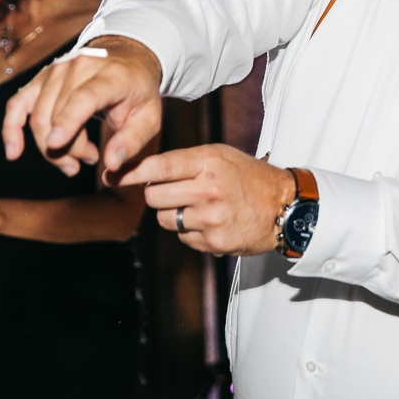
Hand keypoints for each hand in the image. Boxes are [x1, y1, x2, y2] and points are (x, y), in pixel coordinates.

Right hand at [1, 33, 163, 179]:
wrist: (127, 58)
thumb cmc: (138, 91)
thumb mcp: (150, 117)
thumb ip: (132, 142)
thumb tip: (111, 164)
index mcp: (110, 75)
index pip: (83, 96)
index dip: (68, 119)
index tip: (56, 145)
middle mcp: (78, 67)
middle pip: (57, 112)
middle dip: (68, 149)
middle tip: (90, 160)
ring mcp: (56, 70)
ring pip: (38, 114)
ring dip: (51, 147)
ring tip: (73, 162)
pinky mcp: (42, 78)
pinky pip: (19, 103)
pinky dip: (12, 127)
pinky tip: (13, 151)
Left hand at [132, 144, 296, 255]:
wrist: (283, 206)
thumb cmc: (246, 175)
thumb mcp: (219, 155)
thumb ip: (184, 161)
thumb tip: (143, 171)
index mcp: (208, 163)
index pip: (159, 166)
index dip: (133, 172)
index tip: (115, 175)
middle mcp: (207, 190)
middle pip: (153, 196)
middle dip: (154, 193)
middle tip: (169, 190)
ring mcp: (210, 219)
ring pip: (164, 218)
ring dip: (171, 213)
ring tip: (193, 205)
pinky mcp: (214, 243)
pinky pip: (182, 237)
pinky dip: (188, 230)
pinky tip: (208, 221)